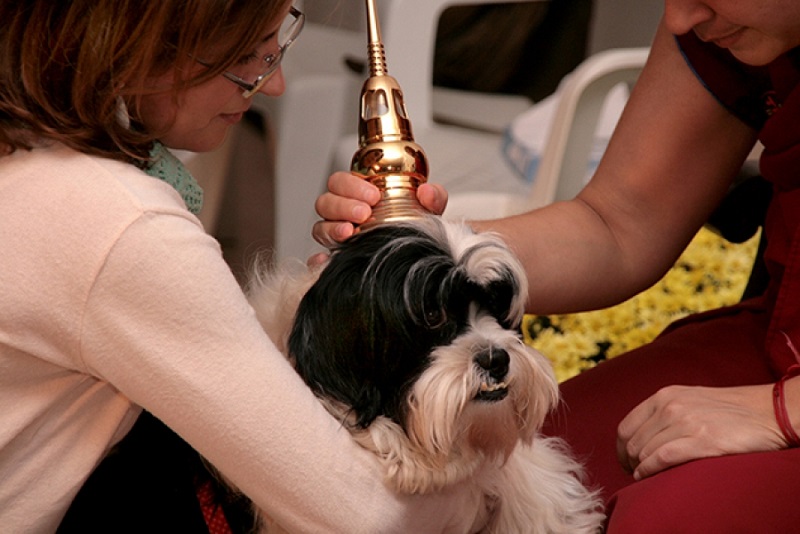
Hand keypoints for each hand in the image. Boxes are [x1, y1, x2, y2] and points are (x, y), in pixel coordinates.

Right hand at [311, 172, 449, 248]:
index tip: (374, 196)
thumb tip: (427, 192)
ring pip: (319, 227)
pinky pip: (317, 260)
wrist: (416, 260)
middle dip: (342, 205)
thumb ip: (433, 197)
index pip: (340, 182)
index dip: (352, 186)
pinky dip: (318, 259)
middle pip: (325, 202)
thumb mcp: (427, 211)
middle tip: (364, 213)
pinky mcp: (335, 260)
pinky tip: (328, 260)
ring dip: (331, 228)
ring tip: (350, 233)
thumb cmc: (414, 228)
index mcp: (358, 195)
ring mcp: (337, 237)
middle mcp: (343, 214)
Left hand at [616, 383, 784, 479]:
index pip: (626, 427)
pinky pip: (662, 459)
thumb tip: (642, 435)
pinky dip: (649, 471)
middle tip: (635, 473)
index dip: (621, 449)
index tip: (626, 461)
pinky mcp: (703, 441)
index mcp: (665, 395)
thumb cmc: (730, 410)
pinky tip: (648, 477)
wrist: (769, 411)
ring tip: (645, 476)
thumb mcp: (690, 399)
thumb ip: (665, 412)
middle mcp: (671, 406)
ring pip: (645, 452)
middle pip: (633, 442)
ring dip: (640, 469)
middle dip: (629, 462)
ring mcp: (686, 423)